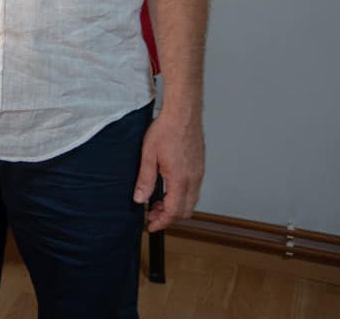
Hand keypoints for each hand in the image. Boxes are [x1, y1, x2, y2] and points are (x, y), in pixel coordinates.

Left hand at [133, 109, 203, 230]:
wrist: (183, 114)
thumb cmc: (166, 130)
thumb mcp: (148, 156)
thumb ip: (145, 180)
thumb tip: (140, 199)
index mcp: (180, 179)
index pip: (174, 211)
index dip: (162, 222)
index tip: (151, 225)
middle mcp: (194, 179)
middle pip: (186, 211)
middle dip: (169, 217)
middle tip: (152, 214)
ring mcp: (199, 174)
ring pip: (191, 201)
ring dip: (176, 207)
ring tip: (157, 202)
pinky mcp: (199, 168)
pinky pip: (194, 190)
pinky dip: (181, 196)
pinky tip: (168, 189)